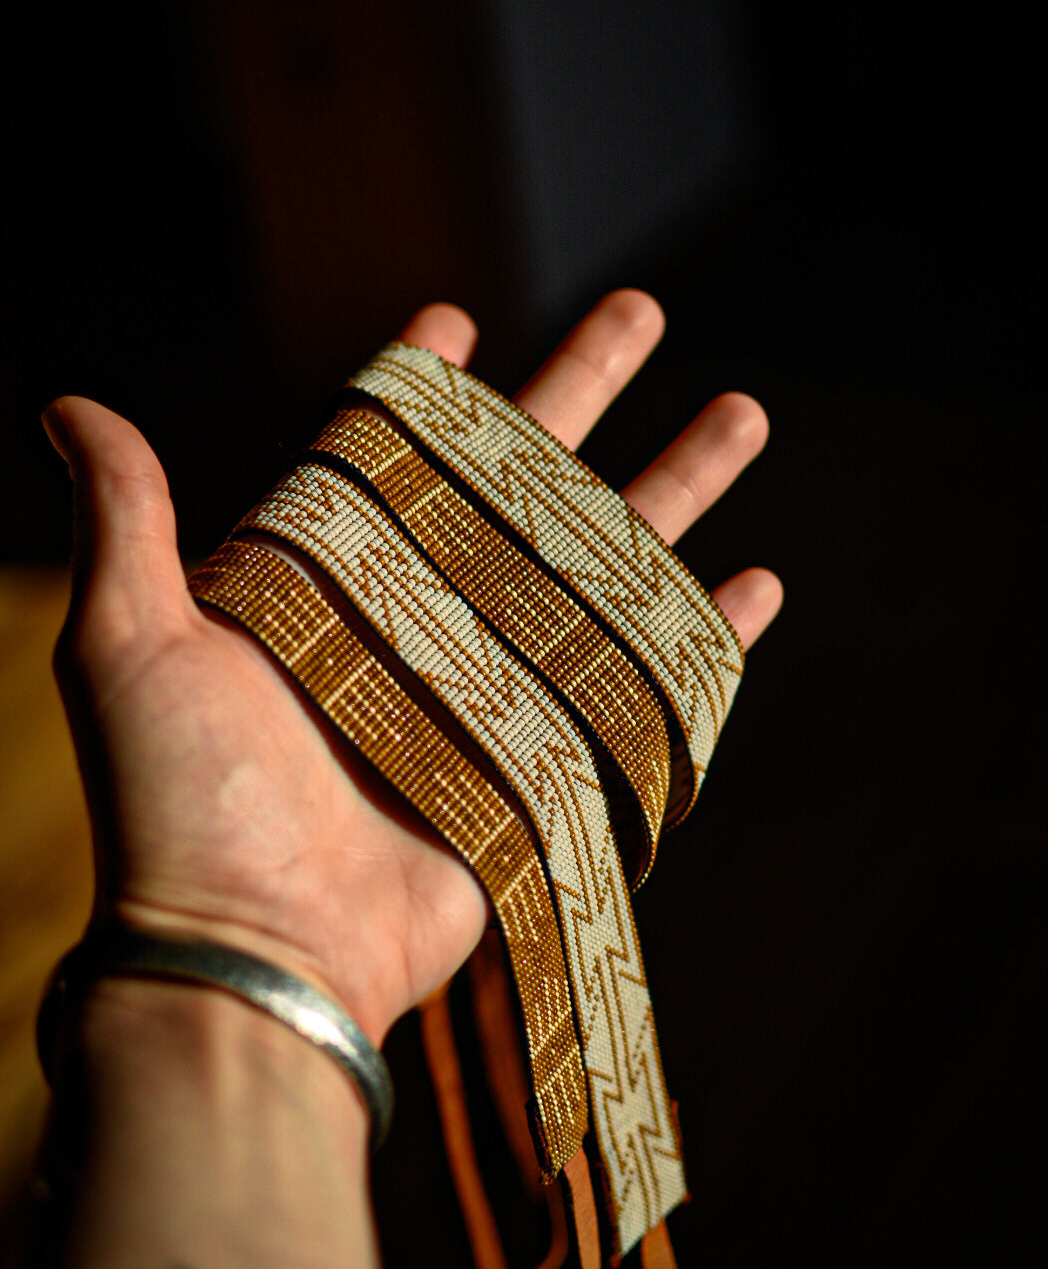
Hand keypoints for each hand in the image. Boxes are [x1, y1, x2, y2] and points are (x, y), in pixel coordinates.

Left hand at [45, 291, 781, 1045]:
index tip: (458, 319)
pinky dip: (706, 639)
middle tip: (642, 314)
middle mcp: (418, 623)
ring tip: (744, 412)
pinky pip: (645, 684)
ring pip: (605, 563)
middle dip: (586, 393)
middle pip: (522, 483)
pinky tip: (756, 584)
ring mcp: (495, 689)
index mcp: (328, 584)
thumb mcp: (132, 644)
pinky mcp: (550, 760)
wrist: (261, 954)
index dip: (428, 389)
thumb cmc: (184, 801)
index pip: (390, 455)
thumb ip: (125, 520)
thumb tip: (69, 405)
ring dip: (677, 488)